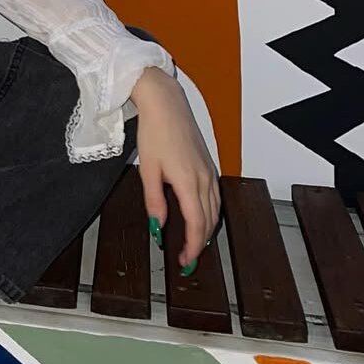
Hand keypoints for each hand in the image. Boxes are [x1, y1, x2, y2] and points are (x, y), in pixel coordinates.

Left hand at [131, 66, 219, 271]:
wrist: (165, 102)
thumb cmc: (154, 131)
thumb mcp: (148, 168)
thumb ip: (154, 200)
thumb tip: (157, 226)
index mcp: (189, 182)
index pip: (197, 224)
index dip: (192, 247)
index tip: (184, 261)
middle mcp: (205, 179)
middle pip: (209, 220)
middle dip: (200, 243)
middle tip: (188, 258)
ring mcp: (210, 170)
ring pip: (215, 209)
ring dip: (207, 228)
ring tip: (194, 242)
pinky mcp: (209, 163)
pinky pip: (215, 196)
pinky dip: (210, 212)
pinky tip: (200, 215)